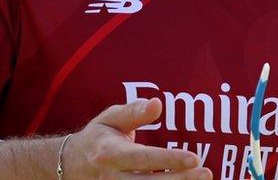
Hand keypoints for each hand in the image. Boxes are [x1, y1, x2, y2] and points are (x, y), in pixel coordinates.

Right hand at [67, 99, 210, 179]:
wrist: (72, 163)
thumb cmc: (99, 136)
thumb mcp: (111, 118)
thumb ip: (134, 112)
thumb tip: (157, 104)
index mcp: (109, 153)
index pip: (142, 158)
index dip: (168, 159)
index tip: (194, 158)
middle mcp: (112, 177)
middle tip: (205, 173)